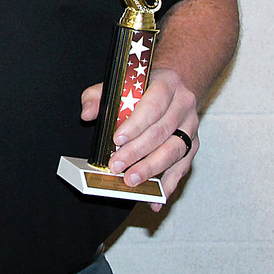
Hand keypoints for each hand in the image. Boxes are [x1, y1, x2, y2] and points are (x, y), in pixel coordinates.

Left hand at [80, 67, 197, 210]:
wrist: (175, 83)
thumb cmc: (142, 85)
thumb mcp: (120, 81)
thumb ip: (99, 94)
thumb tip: (87, 114)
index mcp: (167, 84)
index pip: (153, 105)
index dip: (136, 124)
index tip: (117, 138)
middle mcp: (183, 105)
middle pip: (162, 132)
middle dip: (138, 152)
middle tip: (117, 166)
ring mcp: (191, 127)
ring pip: (174, 151)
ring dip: (152, 169)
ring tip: (132, 181)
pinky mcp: (193, 145)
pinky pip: (182, 167)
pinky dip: (168, 185)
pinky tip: (155, 199)